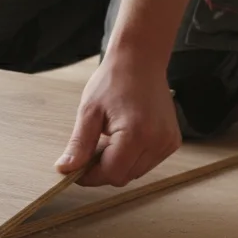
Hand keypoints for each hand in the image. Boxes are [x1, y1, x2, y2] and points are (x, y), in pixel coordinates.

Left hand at [54, 52, 181, 186]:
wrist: (140, 61)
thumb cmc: (113, 81)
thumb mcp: (89, 112)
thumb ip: (79, 144)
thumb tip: (65, 170)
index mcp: (136, 134)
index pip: (111, 174)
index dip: (90, 176)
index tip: (77, 169)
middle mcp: (157, 141)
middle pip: (124, 176)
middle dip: (104, 169)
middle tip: (92, 148)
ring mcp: (168, 142)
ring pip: (136, 172)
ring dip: (119, 164)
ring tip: (110, 139)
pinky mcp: (173, 141)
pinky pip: (148, 162)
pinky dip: (134, 157)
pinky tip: (126, 138)